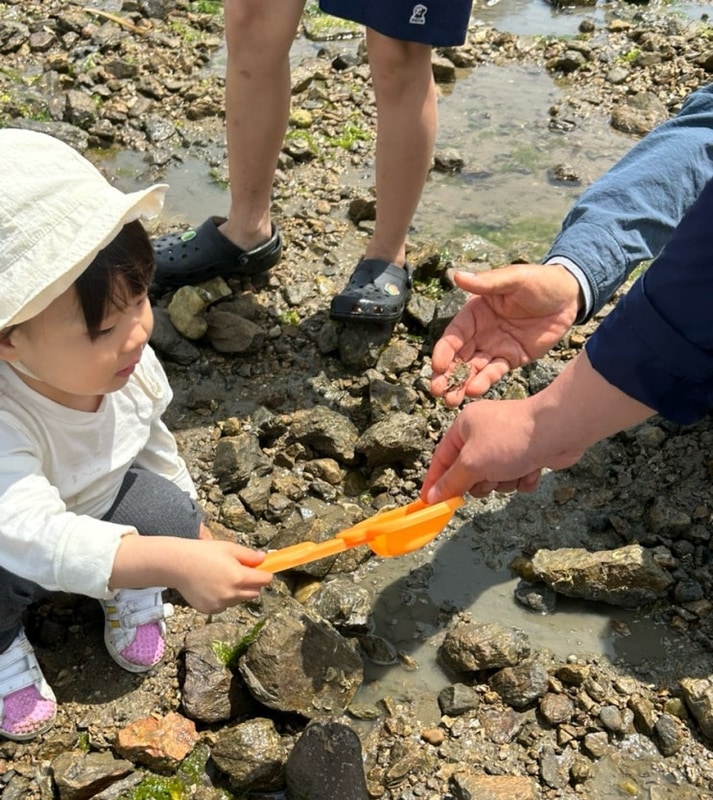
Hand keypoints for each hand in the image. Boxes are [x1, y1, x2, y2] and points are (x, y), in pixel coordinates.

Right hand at [172, 540, 272, 612]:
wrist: (177, 565)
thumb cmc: (203, 553)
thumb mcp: (229, 548)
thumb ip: (249, 556)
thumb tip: (263, 559)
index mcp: (238, 577)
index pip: (264, 580)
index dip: (265, 574)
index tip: (263, 570)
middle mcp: (231, 594)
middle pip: (254, 592)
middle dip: (252, 583)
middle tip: (242, 572)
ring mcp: (220, 604)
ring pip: (239, 600)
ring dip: (237, 591)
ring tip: (222, 578)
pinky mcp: (210, 610)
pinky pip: (225, 606)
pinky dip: (224, 598)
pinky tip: (212, 586)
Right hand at [420, 398, 548, 502]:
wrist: (559, 430)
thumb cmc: (511, 439)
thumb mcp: (473, 463)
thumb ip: (451, 482)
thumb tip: (432, 496)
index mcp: (464, 427)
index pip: (441, 458)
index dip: (434, 481)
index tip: (428, 503)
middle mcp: (483, 433)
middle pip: (469, 473)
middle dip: (481, 482)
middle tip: (489, 478)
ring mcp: (506, 444)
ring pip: (494, 479)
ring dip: (504, 481)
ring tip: (516, 469)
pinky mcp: (526, 454)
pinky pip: (515, 478)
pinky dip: (523, 478)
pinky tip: (532, 468)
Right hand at [430, 265, 581, 406]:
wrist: (569, 297)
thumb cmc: (540, 281)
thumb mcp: (514, 279)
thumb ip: (487, 283)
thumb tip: (456, 275)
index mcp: (474, 313)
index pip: (454, 335)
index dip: (444, 351)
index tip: (438, 366)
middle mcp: (480, 332)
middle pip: (458, 356)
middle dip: (446, 374)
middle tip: (436, 391)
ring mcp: (494, 347)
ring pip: (472, 369)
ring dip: (459, 384)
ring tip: (449, 401)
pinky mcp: (511, 359)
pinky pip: (494, 372)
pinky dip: (483, 382)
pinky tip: (473, 391)